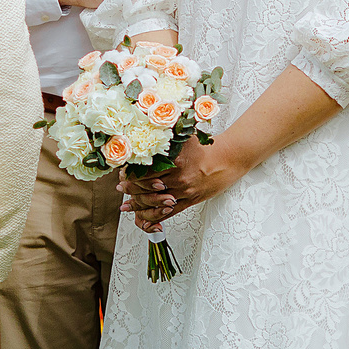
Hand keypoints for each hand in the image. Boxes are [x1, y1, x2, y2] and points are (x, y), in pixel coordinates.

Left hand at [120, 138, 239, 231]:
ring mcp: (184, 191)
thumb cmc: (206, 148)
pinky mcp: (190, 201)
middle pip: (146, 188)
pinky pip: (168, 213)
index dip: (129, 174)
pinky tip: (144, 218)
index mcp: (175, 161)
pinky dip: (153, 217)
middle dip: (130, 190)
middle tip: (121, 189)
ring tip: (127, 205)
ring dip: (138, 205)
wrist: (228, 160)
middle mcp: (179, 178)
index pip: (144, 171)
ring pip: (155, 202)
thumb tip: (144, 130)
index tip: (122, 174)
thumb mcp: (184, 138)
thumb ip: (165, 136)